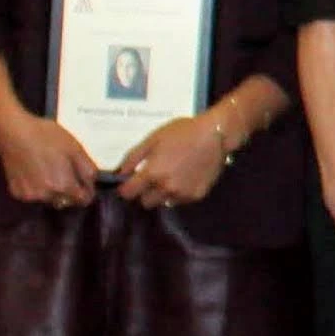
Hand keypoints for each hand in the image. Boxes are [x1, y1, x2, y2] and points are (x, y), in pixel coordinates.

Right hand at [0, 112, 99, 208]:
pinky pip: (33, 194)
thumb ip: (87, 169)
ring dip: (52, 190)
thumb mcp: (75, 148)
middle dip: (69, 190)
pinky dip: (36, 187)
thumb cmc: (47, 136)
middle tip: (64, 171)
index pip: (83, 200)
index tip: (84, 182)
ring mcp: (30, 196)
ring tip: (47, 169)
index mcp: (64, 186)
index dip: (87, 191)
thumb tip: (92, 184)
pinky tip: (33, 171)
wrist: (13, 132)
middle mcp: (47, 196)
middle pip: (66, 200)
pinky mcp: (17, 192)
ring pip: (49, 198)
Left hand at [112, 114, 230, 211]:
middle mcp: (166, 188)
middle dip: (145, 192)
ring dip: (162, 194)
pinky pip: (180, 200)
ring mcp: (182, 194)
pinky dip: (179, 192)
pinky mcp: (197, 196)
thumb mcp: (152, 139)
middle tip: (152, 179)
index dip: (126, 188)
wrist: (215, 134)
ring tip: (171, 176)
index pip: (128, 194)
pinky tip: (186, 177)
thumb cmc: (182, 132)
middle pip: (145, 202)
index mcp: (152, 174)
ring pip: (163, 203)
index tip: (130, 182)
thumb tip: (120, 173)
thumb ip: (133, 157)